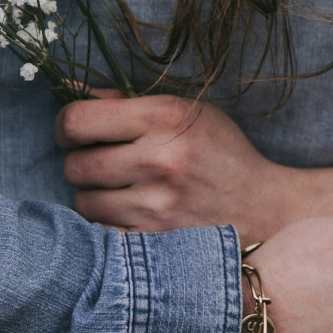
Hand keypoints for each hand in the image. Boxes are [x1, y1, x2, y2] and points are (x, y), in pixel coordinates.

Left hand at [58, 92, 332, 243]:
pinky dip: (108, 226)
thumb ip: (125, 102)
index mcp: (164, 117)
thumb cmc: (221, 155)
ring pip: (83, 202)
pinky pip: (100, 233)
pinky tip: (130, 217)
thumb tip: (66, 89)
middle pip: (74, 165)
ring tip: (123, 192)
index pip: (76, 120)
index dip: (67, 127)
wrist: (265, 210)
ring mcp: (156, 206)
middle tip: (104, 165)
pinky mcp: (155, 243)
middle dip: (82, 164)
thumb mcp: (185, 113)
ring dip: (95, 198)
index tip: (77, 134)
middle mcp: (159, 159)